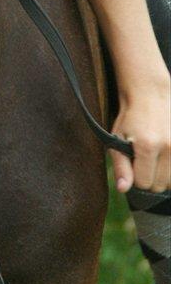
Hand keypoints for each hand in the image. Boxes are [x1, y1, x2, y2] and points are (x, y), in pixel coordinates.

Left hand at [111, 73, 170, 192]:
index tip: (133, 166)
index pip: (144, 184)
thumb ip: (121, 166)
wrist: (151, 94)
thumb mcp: (117, 138)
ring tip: (154, 159)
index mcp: (147, 147)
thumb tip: (123, 189)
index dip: (136, 178)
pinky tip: (164, 157)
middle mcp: (168, 147)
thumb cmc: (130, 117)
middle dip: (149, 178)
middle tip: (143, 161)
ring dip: (163, 176)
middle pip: (160, 185)